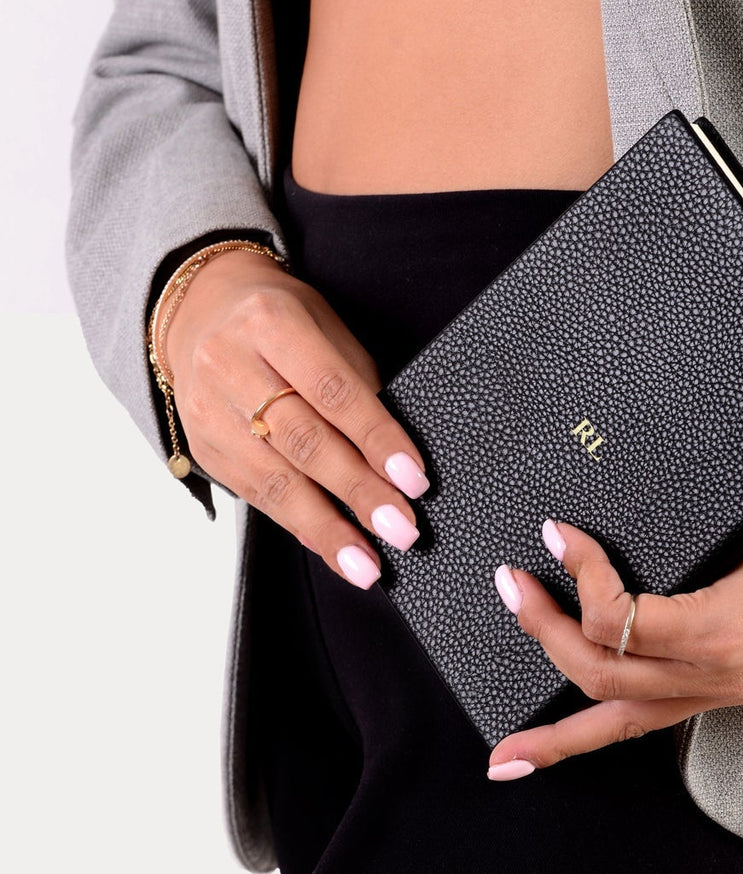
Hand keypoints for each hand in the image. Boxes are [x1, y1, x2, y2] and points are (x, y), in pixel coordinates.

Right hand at [163, 248, 429, 585]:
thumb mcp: (323, 324)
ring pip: (275, 480)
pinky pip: (257, 495)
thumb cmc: (279, 318)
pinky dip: (300, 526)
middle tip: (402, 529)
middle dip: (358, 492)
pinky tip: (332, 547)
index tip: (413, 479)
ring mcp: (210, 411)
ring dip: (328, 528)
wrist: (199, 310)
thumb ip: (355, 381)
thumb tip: (394, 453)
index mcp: (271, 323)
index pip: (333, 390)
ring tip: (367, 563)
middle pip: (304, 441)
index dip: (376, 437)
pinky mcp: (204, 448)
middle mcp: (231, 366)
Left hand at [486, 482, 742, 775]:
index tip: (557, 533)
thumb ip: (672, 522)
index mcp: (725, 628)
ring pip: (613, 718)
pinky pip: (636, 726)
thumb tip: (588, 517)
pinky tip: (534, 754)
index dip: (579, 576)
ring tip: (501, 737)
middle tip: (511, 583)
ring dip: (552, 713)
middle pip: (603, 671)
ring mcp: (716, 695)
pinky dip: (580, 740)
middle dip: (544, 629)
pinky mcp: (713, 697)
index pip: (621, 621)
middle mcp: (717, 675)